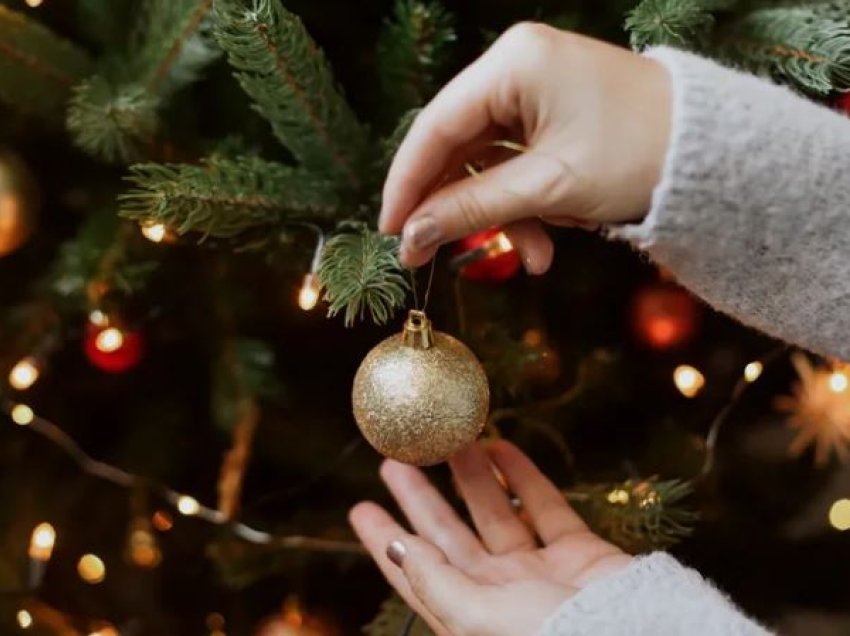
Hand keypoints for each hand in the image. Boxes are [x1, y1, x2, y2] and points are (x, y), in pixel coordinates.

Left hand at [350, 441, 631, 635]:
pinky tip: (500, 448)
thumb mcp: (480, 616)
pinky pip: (543, 507)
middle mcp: (498, 592)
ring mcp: (538, 571)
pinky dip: (522, 476)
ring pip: (494, 513)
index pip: (415, 571)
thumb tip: (398, 548)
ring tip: (449, 440)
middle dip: (421, 497)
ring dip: (470, 476)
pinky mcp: (576, 553)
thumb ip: (438, 581)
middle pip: (448, 534)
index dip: (386, 540)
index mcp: (467, 612)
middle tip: (396, 459)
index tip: (361, 508)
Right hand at [379, 24, 671, 273]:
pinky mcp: (552, 113)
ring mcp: (536, 88)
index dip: (407, 183)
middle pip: (459, 146)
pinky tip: (549, 238)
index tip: (390, 231)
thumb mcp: (548, 189)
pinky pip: (517, 162)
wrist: (715, 156)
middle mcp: (518, 66)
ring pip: (489, 162)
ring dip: (503, 215)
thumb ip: (472, 210)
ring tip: (536, 257)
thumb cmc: (638, 157)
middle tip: (434, 255)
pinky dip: (526, 204)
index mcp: (514, 63)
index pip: (436, 127)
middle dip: (460, 207)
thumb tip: (411, 236)